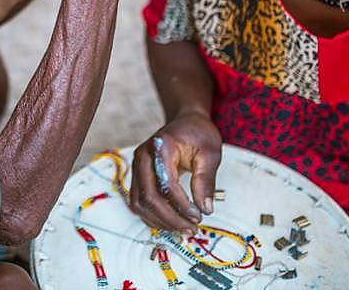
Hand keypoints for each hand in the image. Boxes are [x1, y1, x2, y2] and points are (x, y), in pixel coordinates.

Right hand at [129, 111, 222, 233]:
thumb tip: (205, 209)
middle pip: (148, 196)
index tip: (199, 215)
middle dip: (170, 218)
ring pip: (140, 202)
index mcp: (161, 146)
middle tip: (191, 228)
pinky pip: (139, 201)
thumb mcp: (210, 153)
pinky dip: (153, 215)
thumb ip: (206, 180)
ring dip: (160, 220)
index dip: (181, 204)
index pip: (166, 183)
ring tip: (183, 228)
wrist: (185, 121)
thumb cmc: (198, 133)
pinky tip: (171, 222)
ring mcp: (137, 165)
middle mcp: (143, 156)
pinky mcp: (138, 175)